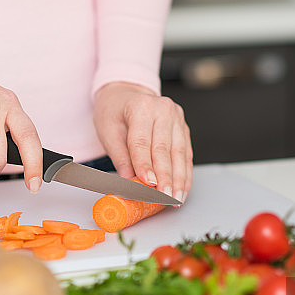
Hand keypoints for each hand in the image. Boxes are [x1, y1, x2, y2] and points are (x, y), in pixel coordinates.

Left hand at [93, 81, 192, 201]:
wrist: (125, 95)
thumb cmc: (114, 112)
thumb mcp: (108, 132)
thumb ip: (120, 158)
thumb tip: (130, 181)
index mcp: (141, 107)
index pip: (142, 142)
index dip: (146, 166)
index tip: (150, 185)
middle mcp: (163, 109)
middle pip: (165, 150)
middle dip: (166, 178)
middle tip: (166, 198)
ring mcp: (176, 117)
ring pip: (180, 154)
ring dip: (179, 180)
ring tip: (176, 199)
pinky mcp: (183, 127)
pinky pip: (186, 154)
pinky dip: (185, 173)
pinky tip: (183, 188)